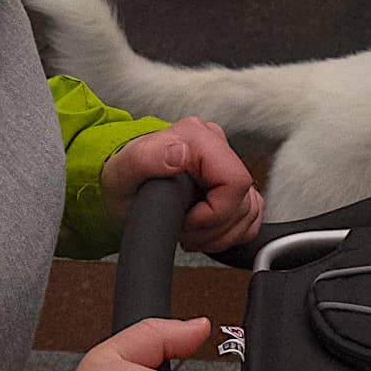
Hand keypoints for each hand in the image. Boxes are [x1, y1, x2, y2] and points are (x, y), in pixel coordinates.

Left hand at [100, 117, 263, 252]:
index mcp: (197, 138)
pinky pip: (249, 217)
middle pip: (244, 201)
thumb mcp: (123, 172)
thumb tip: (178, 154)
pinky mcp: (229, 186)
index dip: (215, 212)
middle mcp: (215, 147)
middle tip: (183, 229)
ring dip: (219, 233)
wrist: (120, 189)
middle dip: (213, 227)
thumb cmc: (121, 180)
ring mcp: (224, 167)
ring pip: (249, 212)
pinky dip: (227, 232)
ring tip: (188, 230)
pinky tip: (202, 230)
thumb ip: (146, 158)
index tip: (187, 221)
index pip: (235, 181)